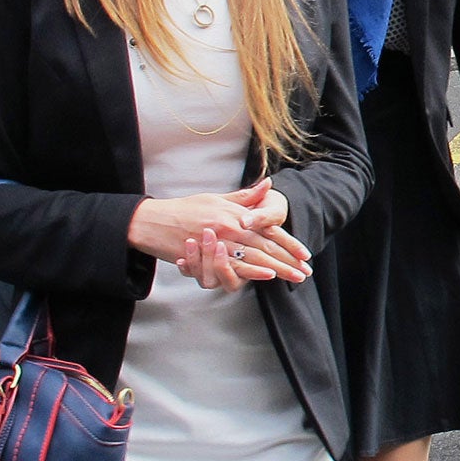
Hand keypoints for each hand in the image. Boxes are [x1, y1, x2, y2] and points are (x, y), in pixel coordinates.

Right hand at [130, 178, 310, 284]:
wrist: (152, 220)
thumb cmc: (185, 209)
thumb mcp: (216, 199)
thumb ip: (244, 197)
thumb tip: (268, 183)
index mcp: (235, 213)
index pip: (268, 230)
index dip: (289, 243)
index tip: (305, 254)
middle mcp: (231, 226)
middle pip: (266, 245)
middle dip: (289, 259)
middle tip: (306, 270)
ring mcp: (219, 241)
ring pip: (255, 256)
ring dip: (278, 268)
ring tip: (295, 276)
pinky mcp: (206, 256)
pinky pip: (232, 265)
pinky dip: (252, 269)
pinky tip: (268, 275)